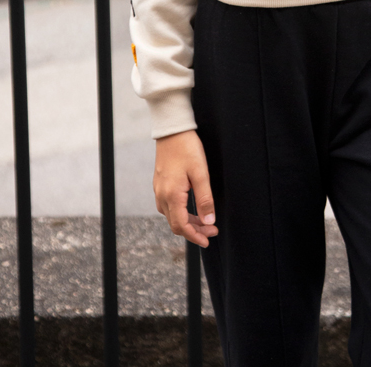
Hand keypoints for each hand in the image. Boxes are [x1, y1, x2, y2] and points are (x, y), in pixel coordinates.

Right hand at [153, 130, 217, 247]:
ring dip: (187, 223)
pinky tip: (191, 209)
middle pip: (176, 224)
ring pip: (172, 216)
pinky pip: (168, 206)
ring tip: (204, 221)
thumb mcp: (201, 173)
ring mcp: (159, 190)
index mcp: (172, 195)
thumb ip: (205, 199)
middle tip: (212, 230)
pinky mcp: (160, 184)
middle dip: (194, 231)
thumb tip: (208, 221)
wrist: (172, 130)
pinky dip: (180, 213)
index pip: (181, 226)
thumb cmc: (187, 148)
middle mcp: (162, 195)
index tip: (208, 240)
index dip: (195, 236)